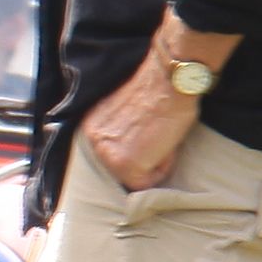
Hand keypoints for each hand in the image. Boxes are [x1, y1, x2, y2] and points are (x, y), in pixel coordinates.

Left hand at [81, 54, 204, 190]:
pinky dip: (164, 166)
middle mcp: (92, 142)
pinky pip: (148, 182)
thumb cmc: (159, 90)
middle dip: (144, 158)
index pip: (113, 156)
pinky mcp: (126, 165)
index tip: (150, 135)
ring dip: (154, 162)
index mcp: (91, 128)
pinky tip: (166, 142)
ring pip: (136, 177)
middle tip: (159, 136)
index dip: (139, 149)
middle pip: (122, 169)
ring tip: (162, 136)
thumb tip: (135, 150)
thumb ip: (122, 133)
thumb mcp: (127, 114)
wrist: (169, 79)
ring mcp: (107, 155)